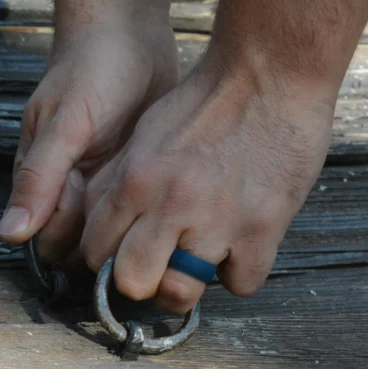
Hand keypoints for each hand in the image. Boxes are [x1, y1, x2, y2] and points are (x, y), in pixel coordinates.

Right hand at [0, 20, 179, 262]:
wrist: (127, 31)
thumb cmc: (89, 70)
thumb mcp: (65, 124)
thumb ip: (40, 178)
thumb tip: (9, 233)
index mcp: (44, 181)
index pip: (52, 242)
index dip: (77, 254)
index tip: (113, 256)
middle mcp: (72, 187)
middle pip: (84, 245)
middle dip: (110, 252)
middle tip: (147, 248)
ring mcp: (104, 181)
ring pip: (114, 231)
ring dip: (133, 237)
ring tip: (164, 232)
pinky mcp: (132, 173)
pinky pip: (138, 208)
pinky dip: (150, 215)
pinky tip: (172, 213)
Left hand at [79, 47, 335, 313]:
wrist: (271, 74)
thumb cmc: (209, 100)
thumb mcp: (147, 132)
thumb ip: (120, 180)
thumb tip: (100, 220)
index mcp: (135, 180)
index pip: (95, 249)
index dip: (108, 261)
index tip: (126, 257)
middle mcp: (169, 205)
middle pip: (131, 283)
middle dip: (142, 282)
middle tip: (161, 266)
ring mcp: (216, 221)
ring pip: (180, 294)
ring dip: (188, 283)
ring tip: (202, 258)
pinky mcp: (261, 229)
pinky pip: (240, 285)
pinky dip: (241, 271)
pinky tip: (244, 246)